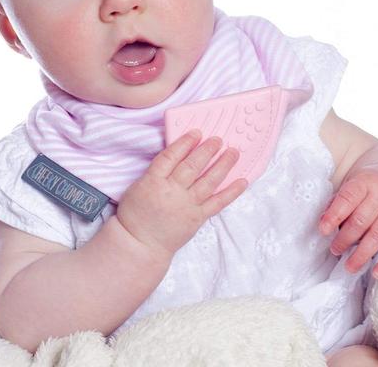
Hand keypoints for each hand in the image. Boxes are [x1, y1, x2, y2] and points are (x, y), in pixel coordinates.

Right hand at [116, 130, 247, 260]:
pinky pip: (217, 203)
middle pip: (192, 166)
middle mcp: (172, 192)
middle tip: (218, 139)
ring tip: (233, 152)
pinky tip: (242, 181)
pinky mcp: (197, 218)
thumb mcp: (138, 186)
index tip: (196, 133)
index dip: (185, 143)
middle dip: (207, 150)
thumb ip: (156, 171)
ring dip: (222, 165)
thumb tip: (177, 155)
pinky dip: (231, 192)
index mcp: (153, 181)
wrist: (141, 244)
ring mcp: (187, 205)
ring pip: (208, 181)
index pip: (171, 157)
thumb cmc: (136, 214)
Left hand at [318, 164, 377, 278]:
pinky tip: (376, 273)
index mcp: (365, 181)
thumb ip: (339, 201)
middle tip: (334, 250)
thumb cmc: (370, 188)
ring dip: (361, 254)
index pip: (347, 199)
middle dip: (345, 238)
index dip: (334, 215)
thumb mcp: (354, 185)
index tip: (323, 230)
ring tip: (349, 266)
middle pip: (361, 220)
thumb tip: (322, 222)